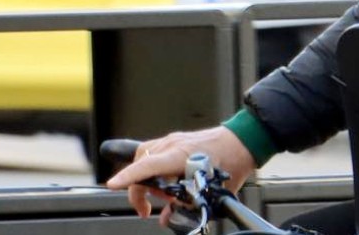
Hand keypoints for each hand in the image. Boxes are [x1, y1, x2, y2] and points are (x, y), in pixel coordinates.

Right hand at [105, 126, 255, 221]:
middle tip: (147, 209)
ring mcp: (174, 140)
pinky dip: (153, 170)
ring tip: (160, 196)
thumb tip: (167, 218)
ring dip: (146, 179)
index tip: (113, 185)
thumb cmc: (232, 161)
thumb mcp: (211, 191)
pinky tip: (165, 183)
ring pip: (145, 159)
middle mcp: (174, 144)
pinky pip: (155, 154)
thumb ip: (186, 206)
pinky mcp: (177, 140)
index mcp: (182, 154)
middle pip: (141, 165)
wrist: (245, 140)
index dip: (129, 176)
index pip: (148, 165)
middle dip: (139, 190)